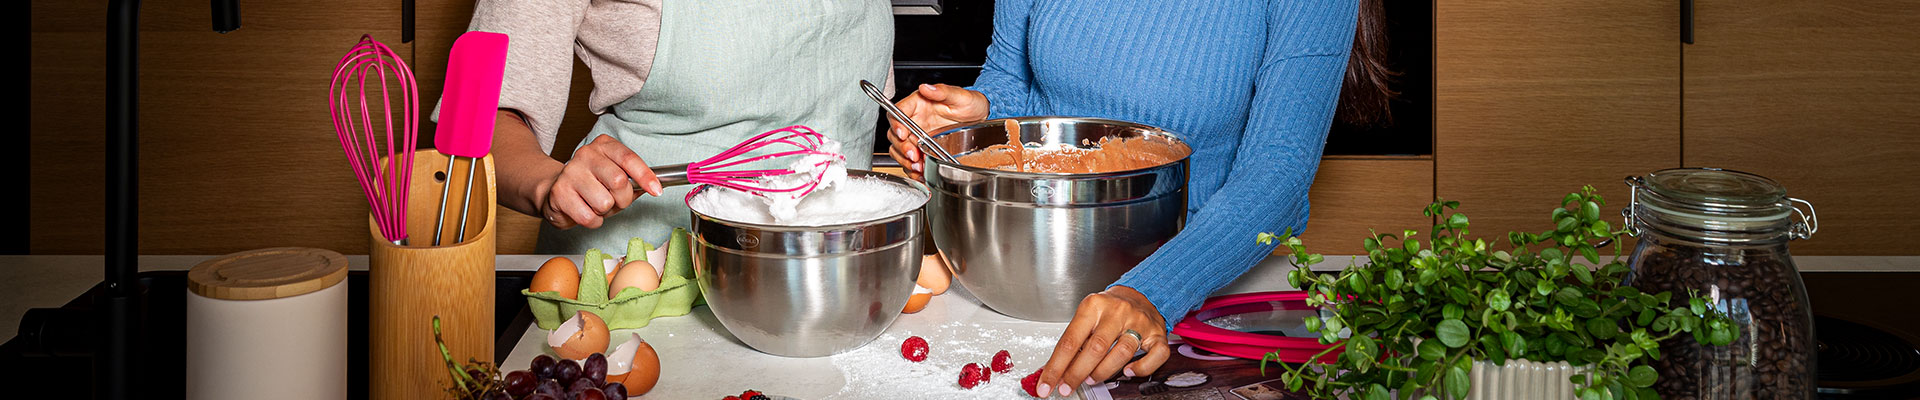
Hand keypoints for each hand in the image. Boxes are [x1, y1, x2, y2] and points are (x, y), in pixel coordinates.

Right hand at [541, 135, 661, 228]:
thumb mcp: (615, 177)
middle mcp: (586, 154)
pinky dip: (593, 221)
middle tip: (615, 201)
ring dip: (605, 211)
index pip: (629, 159)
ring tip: (595, 204)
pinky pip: (588, 217)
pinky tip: (585, 211)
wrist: (555, 191)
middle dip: (623, 199)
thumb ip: (635, 181)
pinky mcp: (559, 193)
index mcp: (603, 146)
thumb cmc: (592, 185)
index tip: (656, 191)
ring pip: (604, 202)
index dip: (646, 176)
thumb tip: (655, 187)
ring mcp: (570, 172)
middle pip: (619, 181)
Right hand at [887, 83, 988, 178]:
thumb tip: (927, 88)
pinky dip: (912, 169)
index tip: (903, 134)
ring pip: (899, 149)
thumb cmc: (969, 103)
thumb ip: (943, 91)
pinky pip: (911, 161)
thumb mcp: (960, 96)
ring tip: (918, 166)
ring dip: (905, 160)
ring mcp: (917, 136)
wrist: (980, 117)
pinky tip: (921, 173)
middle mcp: (914, 121)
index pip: (898, 113)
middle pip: (895, 134)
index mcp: (918, 105)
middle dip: (902, 147)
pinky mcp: (923, 149)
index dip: (896, 124)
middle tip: (914, 155)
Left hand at [1036, 286, 1170, 397]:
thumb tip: (1054, 370)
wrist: (1140, 294)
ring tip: (1091, 379)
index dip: (1056, 366)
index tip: (1047, 383)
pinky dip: (1141, 368)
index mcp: (1094, 305)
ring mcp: (1139, 322)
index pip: (1070, 340)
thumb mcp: (1086, 317)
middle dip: (1077, 373)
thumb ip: (1073, 342)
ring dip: (1103, 372)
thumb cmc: (1109, 309)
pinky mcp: (1157, 333)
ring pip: (1122, 352)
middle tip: (1067, 386)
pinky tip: (1128, 372)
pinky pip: (1155, 355)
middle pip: (1096, 348)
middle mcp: (1117, 312)